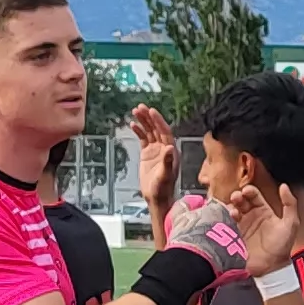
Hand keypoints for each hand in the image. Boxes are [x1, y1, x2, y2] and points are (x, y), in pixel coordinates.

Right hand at [128, 106, 175, 227]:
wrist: (156, 197)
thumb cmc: (162, 188)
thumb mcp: (165, 175)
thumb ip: (167, 161)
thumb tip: (169, 148)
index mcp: (171, 151)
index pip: (165, 131)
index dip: (158, 121)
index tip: (151, 111)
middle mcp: (164, 148)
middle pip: (156, 128)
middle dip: (149, 118)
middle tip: (140, 107)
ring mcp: (155, 150)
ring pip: (149, 132)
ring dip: (143, 121)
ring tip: (135, 111)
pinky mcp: (147, 154)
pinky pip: (143, 139)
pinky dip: (139, 131)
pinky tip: (132, 125)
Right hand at [224, 175, 303, 276]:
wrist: (271, 267)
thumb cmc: (282, 246)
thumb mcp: (291, 223)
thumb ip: (289, 204)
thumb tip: (284, 186)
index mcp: (264, 211)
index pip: (254, 195)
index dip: (249, 190)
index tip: (247, 191)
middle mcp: (251, 216)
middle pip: (241, 200)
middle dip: (238, 196)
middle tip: (237, 197)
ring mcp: (242, 226)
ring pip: (233, 209)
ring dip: (231, 206)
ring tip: (233, 208)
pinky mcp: (234, 235)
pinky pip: (227, 223)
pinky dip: (227, 217)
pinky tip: (230, 216)